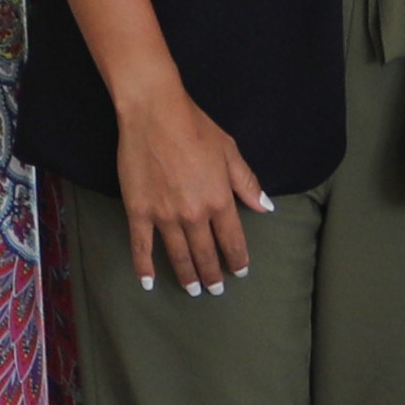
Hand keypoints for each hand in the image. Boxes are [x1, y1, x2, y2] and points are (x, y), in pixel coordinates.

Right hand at [114, 79, 269, 292]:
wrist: (154, 114)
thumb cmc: (195, 127)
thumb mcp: (229, 151)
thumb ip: (247, 182)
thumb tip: (265, 207)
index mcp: (219, 200)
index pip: (232, 240)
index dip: (237, 259)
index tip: (240, 271)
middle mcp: (194, 214)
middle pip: (206, 254)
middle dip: (213, 275)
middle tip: (216, 290)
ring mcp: (165, 216)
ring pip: (178, 255)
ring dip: (187, 275)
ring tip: (192, 290)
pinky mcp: (138, 211)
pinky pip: (141, 246)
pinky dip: (144, 267)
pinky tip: (148, 283)